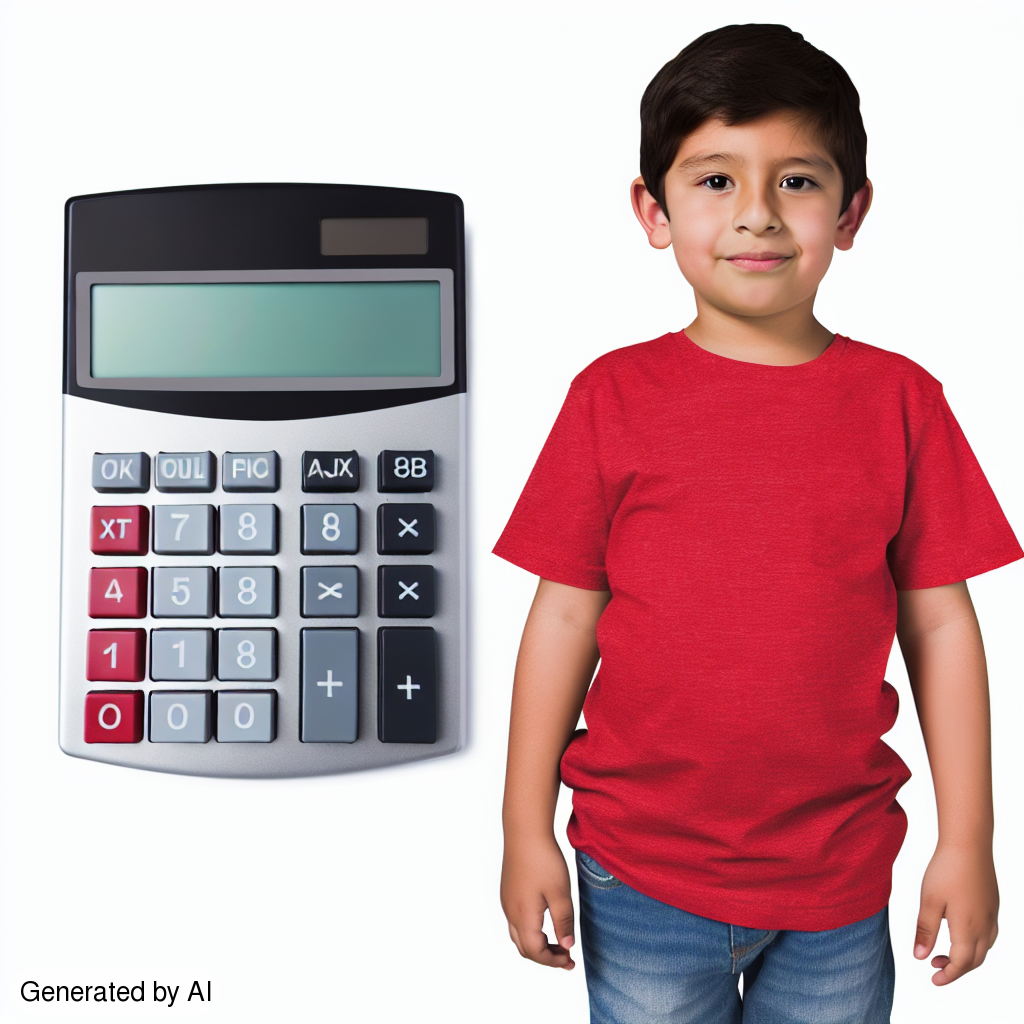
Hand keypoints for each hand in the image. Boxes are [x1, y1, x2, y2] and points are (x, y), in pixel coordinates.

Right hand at [500, 835, 575, 968]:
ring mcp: (506, 902)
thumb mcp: (560, 893)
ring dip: (537, 945)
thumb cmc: (544, 860)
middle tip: (566, 956)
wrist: (524, 831)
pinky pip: (516, 922)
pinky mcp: (508, 892)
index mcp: (523, 916)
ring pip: (519, 936)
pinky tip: (545, 922)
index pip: (536, 952)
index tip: (571, 961)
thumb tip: (566, 947)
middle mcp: (510, 912)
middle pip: (525, 948)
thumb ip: (564, 922)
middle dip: (545, 958)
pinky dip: (531, 932)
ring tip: (558, 942)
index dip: (554, 962)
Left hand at [915, 842, 998, 984]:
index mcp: (968, 929)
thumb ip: (925, 931)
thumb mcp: (929, 901)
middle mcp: (985, 926)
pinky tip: (960, 932)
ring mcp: (992, 915)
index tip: (933, 980)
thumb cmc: (946, 870)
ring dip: (966, 957)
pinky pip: (989, 934)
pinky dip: (975, 943)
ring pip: (984, 948)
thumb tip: (919, 957)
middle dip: (956, 969)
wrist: (968, 844)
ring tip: (944, 951)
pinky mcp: (993, 904)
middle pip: (974, 960)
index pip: (961, 963)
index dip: (948, 975)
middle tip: (935, 966)